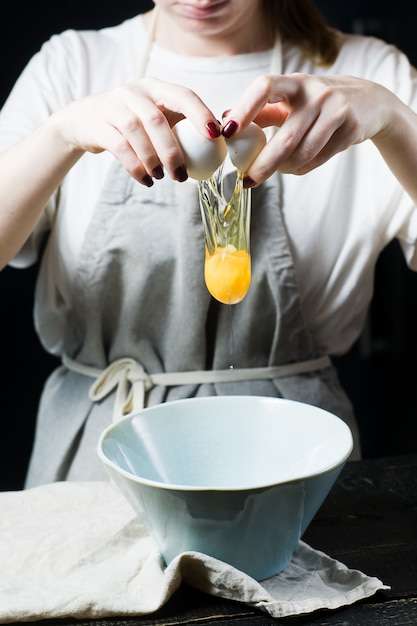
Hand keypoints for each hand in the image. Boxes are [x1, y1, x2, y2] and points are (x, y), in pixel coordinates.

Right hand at [50, 77, 220, 185]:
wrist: (85, 120)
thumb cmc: (132, 121)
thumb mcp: (156, 115)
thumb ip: (181, 125)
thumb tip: (218, 143)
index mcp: (156, 88)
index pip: (183, 95)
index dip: (200, 114)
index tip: (215, 136)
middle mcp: (134, 92)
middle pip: (156, 120)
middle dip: (172, 151)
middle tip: (181, 176)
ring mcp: (113, 106)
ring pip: (136, 133)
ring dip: (152, 160)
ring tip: (161, 177)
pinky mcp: (98, 125)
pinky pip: (119, 148)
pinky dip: (135, 167)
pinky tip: (146, 180)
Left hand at [222, 72, 394, 184]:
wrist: (369, 102)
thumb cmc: (317, 103)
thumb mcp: (291, 99)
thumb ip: (262, 111)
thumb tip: (224, 122)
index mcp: (294, 82)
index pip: (265, 87)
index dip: (244, 109)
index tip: (227, 132)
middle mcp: (316, 92)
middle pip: (285, 137)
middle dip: (263, 164)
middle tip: (246, 181)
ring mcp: (336, 110)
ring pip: (303, 153)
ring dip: (284, 169)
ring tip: (276, 171)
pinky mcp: (351, 128)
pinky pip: (318, 159)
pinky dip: (301, 169)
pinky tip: (295, 168)